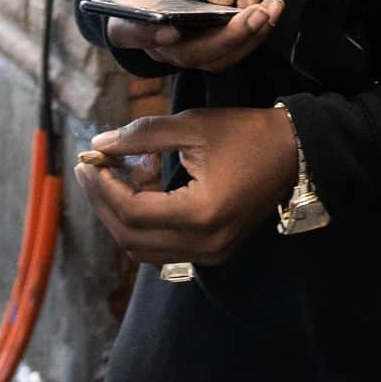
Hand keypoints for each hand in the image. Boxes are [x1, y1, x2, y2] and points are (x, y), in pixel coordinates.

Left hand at [74, 107, 298, 266]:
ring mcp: (210, 255)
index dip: (102, 188)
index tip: (87, 161)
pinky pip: (163, 249)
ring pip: (143, 250)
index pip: (132, 212)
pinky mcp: (213, 253)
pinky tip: (138, 193)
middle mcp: (204, 245)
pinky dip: (142, 226)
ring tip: (111, 179)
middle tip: (90, 170)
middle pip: (131, 238)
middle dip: (104, 203)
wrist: (293, 153)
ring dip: (120, 217)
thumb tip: (99, 143)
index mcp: (200, 214)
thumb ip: (142, 136)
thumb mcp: (192, 126)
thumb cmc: (245, 134)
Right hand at [108, 0, 283, 72]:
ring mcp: (178, 51)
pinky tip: (262, 3)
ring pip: (215, 58)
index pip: (129, 31)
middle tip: (259, 11)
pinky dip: (250, 31)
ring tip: (271, 5)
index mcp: (129, 11)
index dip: (149, 36)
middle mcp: (153, 41)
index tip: (171, 30)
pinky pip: (227, 50)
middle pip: (189, 53)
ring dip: (250, 35)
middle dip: (230, 35)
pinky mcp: (200, 49)